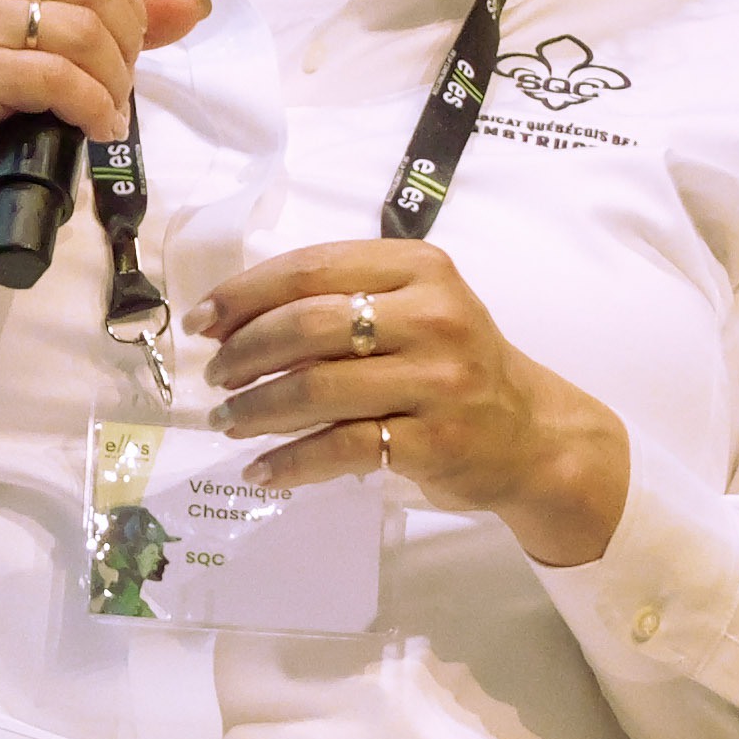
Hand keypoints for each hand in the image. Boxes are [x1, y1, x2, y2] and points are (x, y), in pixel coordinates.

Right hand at [0, 0, 215, 277]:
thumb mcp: (44, 41)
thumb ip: (113, 12)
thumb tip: (195, 2)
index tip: (122, 24)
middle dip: (127, 37)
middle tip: (118, 80)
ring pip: (83, 29)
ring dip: (114, 79)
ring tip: (106, 109)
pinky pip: (61, 78)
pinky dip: (94, 108)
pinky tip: (94, 128)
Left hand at [201, 241, 629, 567]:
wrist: (535, 436)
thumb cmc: (456, 366)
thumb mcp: (415, 311)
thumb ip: (339, 302)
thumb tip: (230, 320)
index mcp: (420, 269)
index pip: (311, 268)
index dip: (245, 294)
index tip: (202, 321)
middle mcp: (434, 316)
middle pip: (307, 325)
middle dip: (244, 353)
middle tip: (214, 378)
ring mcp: (438, 381)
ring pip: (316, 387)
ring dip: (255, 408)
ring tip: (226, 420)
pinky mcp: (436, 441)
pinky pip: (341, 448)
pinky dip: (290, 462)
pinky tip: (262, 470)